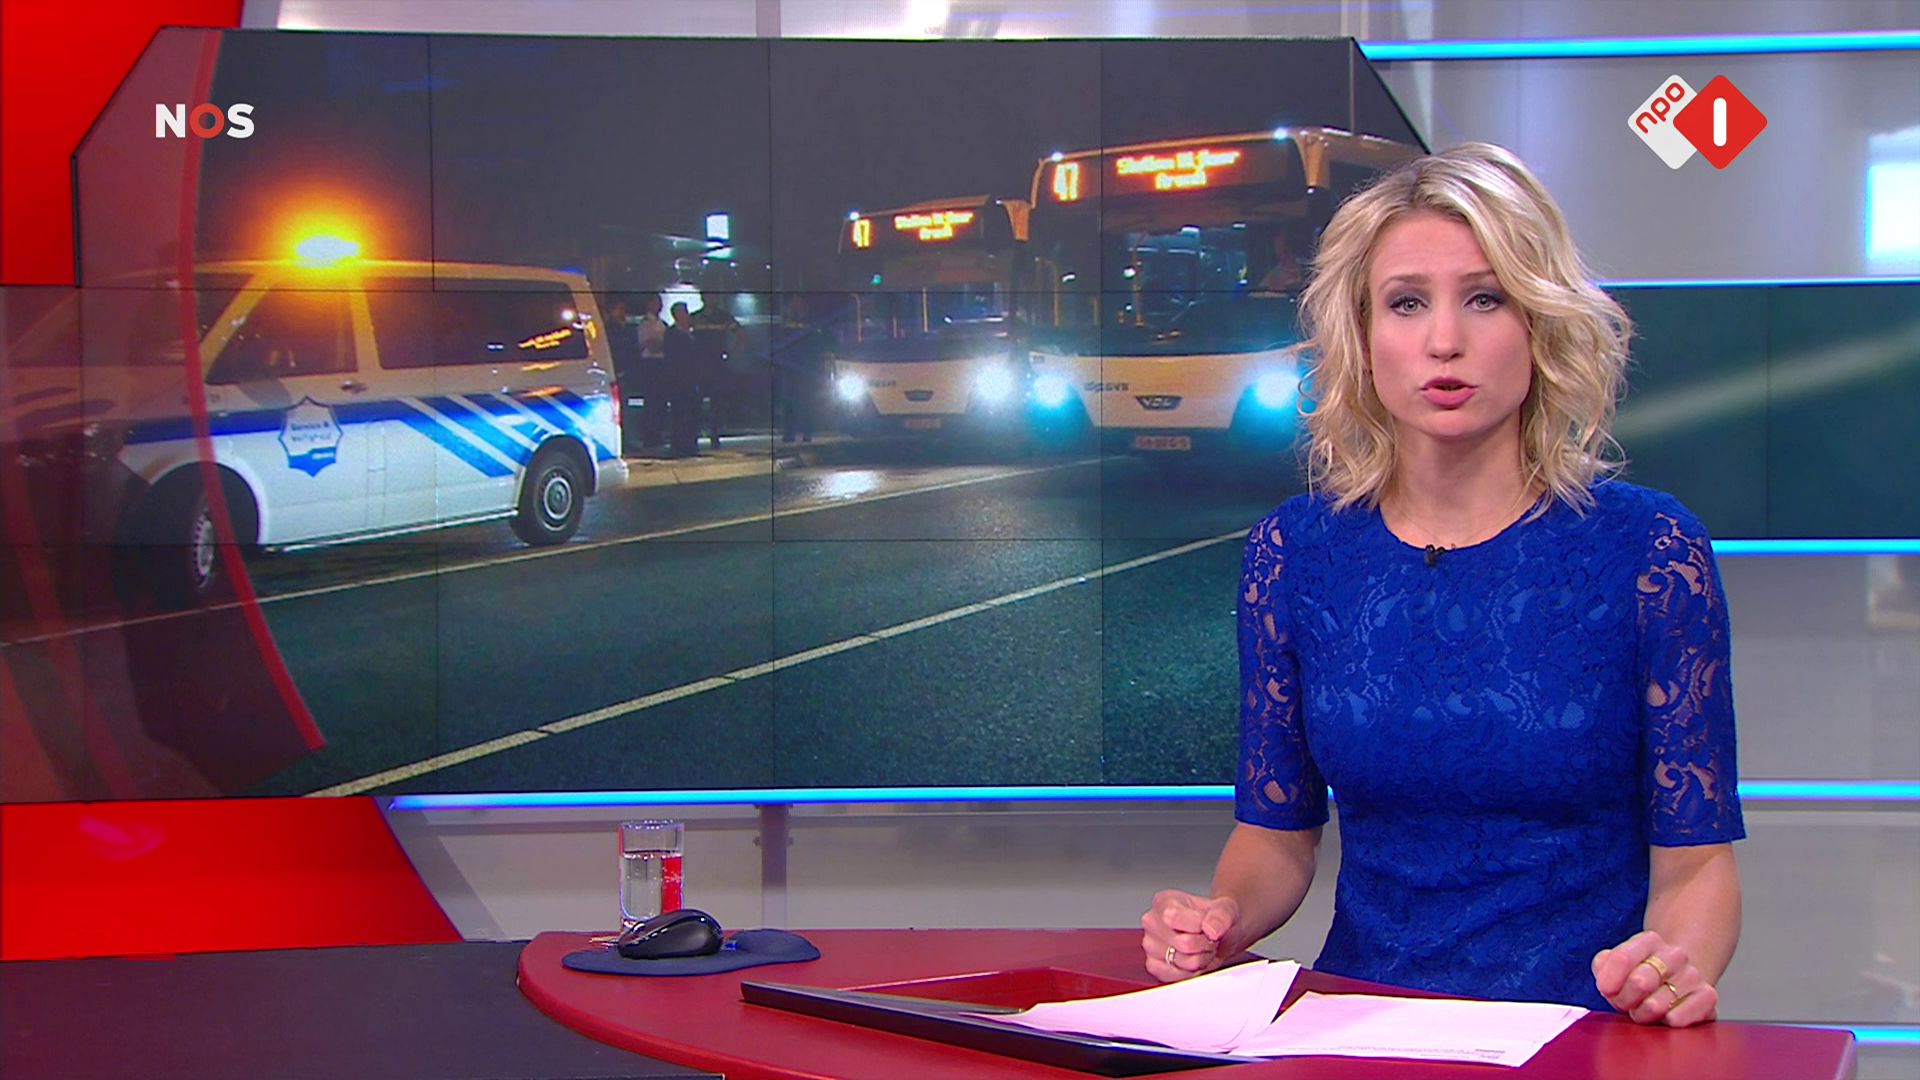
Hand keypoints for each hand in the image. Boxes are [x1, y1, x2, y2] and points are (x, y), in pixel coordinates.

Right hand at [1142, 889, 1240, 981]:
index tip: (1209, 926)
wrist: (1216, 935)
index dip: (1200, 926)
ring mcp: (1150, 945)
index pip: (1175, 918)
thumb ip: (1221, 916)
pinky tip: (1194, 960)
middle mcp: (1152, 922)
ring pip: (1183, 962)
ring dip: (1200, 960)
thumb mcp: (1226, 910)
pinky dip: (1191, 973)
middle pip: (1184, 944)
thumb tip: (1211, 929)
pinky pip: (1175, 977)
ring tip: (1201, 949)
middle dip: (1204, 945)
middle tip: (1208, 939)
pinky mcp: (1153, 965)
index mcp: (1164, 901)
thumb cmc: (1215, 920)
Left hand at [1592, 930, 1718, 1026]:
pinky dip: (1666, 1022)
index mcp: (1649, 941)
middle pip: (1640, 981)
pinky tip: (1665, 1017)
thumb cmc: (1640, 976)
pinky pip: (1679, 1018)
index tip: (1606, 990)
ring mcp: (1693, 976)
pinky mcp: (1708, 998)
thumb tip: (1606, 980)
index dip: (1609, 981)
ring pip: (1656, 1004)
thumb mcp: (1616, 965)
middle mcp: (1675, 955)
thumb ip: (1603, 966)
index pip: (1622, 958)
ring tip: (1645, 1010)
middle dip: (1625, 1000)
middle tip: (1626, 1003)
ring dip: (1643, 1014)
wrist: (1679, 980)